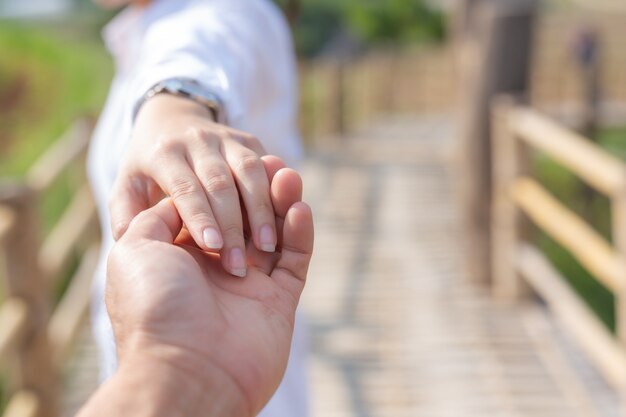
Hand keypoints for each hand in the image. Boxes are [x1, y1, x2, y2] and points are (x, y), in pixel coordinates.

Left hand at [105, 166, 313, 415]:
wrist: (185, 369)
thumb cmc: (154, 306)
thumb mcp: (134, 249)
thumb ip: (156, 216)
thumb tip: (183, 200)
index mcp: (181, 256)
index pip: (209, 207)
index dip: (221, 184)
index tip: (232, 160)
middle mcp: (216, 268)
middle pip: (244, 216)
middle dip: (256, 188)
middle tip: (269, 162)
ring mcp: (250, 285)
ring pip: (273, 234)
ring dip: (282, 202)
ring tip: (287, 174)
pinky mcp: (279, 300)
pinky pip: (295, 260)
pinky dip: (300, 232)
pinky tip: (300, 207)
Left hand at [110, 94, 275, 276]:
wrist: (170, 119)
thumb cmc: (148, 170)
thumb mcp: (127, 187)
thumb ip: (127, 212)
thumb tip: (128, 235)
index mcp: (163, 155)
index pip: (185, 189)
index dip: (199, 216)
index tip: (212, 246)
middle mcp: (197, 142)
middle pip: (220, 182)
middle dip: (231, 223)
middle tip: (237, 262)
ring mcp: (228, 139)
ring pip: (250, 171)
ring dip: (261, 209)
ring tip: (265, 244)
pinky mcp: (253, 141)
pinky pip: (270, 168)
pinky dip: (279, 193)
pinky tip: (287, 218)